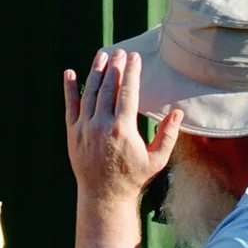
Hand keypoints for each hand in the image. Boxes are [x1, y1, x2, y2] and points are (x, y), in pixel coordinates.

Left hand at [61, 48, 181, 247]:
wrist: (104, 195)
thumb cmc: (133, 177)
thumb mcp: (156, 159)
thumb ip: (168, 135)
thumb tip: (178, 112)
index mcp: (123, 129)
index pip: (128, 92)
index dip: (132, 72)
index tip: (135, 57)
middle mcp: (102, 125)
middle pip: (108, 88)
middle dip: (115, 67)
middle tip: (120, 52)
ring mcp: (85, 128)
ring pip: (89, 93)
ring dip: (96, 72)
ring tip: (102, 56)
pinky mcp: (72, 132)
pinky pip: (70, 106)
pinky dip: (69, 88)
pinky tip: (70, 72)